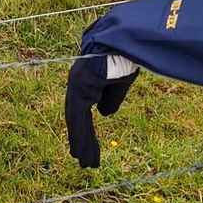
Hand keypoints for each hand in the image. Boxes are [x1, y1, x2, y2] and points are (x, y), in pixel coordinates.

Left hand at [64, 49, 138, 168]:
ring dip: (81, 143)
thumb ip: (110, 98)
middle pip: (76, 118)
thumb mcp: (120, 83)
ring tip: (85, 163)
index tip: (89, 147)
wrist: (126, 39)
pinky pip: (78, 116)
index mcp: (86, 82)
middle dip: (81, 140)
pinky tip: (81, 151)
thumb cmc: (125, 56)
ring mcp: (76, 85)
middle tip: (85, 161)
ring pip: (76, 120)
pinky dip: (80, 135)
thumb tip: (103, 114)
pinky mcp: (79, 87)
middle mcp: (77, 84)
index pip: (82, 110)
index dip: (85, 130)